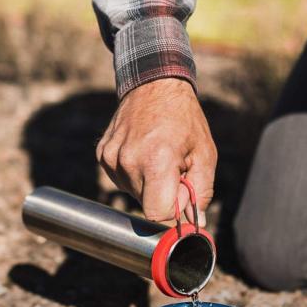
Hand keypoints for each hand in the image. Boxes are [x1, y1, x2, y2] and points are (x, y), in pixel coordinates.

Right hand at [96, 78, 216, 225]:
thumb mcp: (205, 154)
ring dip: (149, 184)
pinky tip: (144, 152)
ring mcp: (110, 158)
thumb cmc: (185, 120)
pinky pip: (121, 179)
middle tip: (174, 168)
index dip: (173, 209)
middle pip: (146, 204)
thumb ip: (201, 191)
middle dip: (164, 194)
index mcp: (156, 161)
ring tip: (159, 156)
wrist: (155, 85)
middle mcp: (128, 161)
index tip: (182, 193)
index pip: (157, 213)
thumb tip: (194, 221)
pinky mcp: (102, 155)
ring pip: (133, 193)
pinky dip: (135, 174)